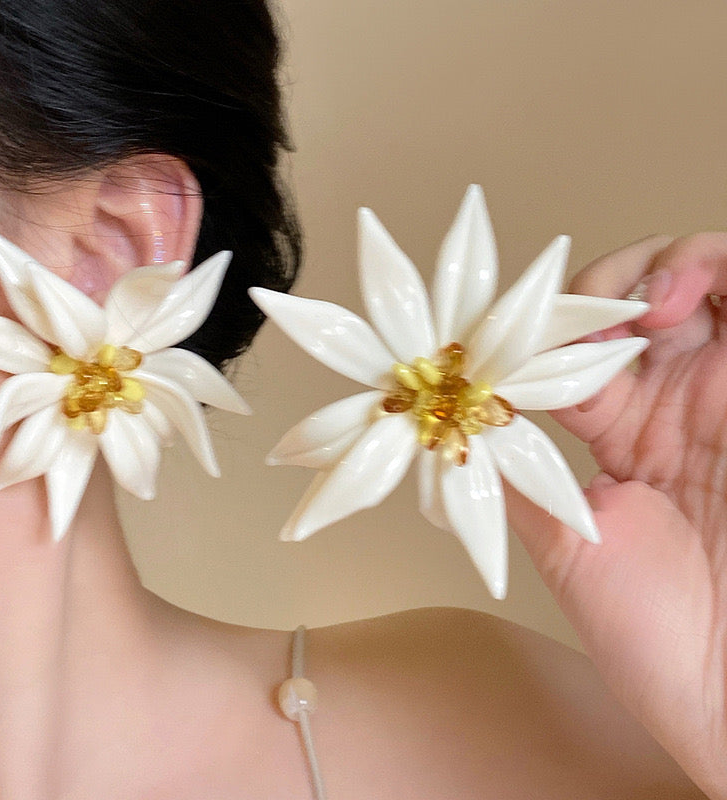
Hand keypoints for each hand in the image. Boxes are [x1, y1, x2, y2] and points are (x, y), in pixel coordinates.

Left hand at [507, 234, 726, 797]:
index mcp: (622, 432)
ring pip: (708, 280)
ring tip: (650, 305)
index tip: (515, 332)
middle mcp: (677, 402)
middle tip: (587, 313)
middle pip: (642, 296)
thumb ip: (517, 474)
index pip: (577, 345)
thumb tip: (457, 424)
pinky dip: (723, 275)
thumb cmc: (656, 638)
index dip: (548, 325)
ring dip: (670, 266)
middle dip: (612, 281)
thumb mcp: (564, 547)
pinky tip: (683, 305)